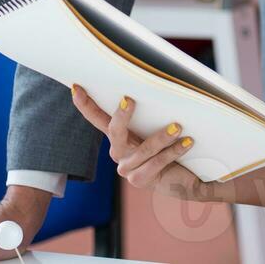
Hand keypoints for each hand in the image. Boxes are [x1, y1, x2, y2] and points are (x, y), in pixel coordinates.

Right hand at [71, 87, 206, 201]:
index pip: (98, 118)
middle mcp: (118, 152)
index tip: (76, 87)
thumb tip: (168, 82)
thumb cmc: (171, 148)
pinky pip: (158, 162)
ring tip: (178, 126)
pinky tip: (188, 142)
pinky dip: (174, 150)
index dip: (86, 104)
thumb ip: (159, 113)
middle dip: (122, 115)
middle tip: (130, 100)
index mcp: (120, 136)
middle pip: (115, 131)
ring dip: (162, 136)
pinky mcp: (139, 180)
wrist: (183, 181)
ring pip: (144, 148)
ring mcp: (127, 168)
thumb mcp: (162, 129)